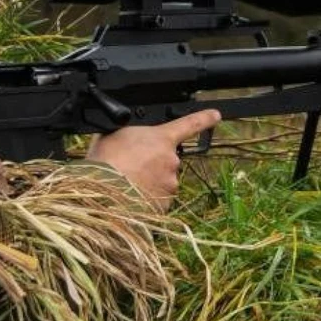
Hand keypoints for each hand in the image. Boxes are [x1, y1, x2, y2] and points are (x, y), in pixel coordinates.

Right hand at [84, 109, 222, 211]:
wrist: (104, 194)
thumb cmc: (105, 162)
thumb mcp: (111, 135)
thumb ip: (127, 134)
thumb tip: (124, 137)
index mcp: (161, 138)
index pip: (190, 124)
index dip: (204, 118)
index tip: (216, 115)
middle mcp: (172, 160)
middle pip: (166, 160)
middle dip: (152, 164)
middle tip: (129, 167)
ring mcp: (170, 184)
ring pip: (162, 181)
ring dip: (148, 182)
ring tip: (125, 183)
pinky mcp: (165, 205)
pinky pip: (157, 200)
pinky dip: (146, 199)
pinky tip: (129, 197)